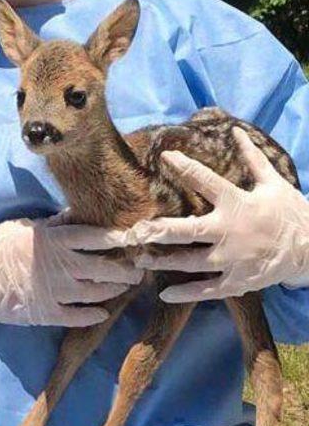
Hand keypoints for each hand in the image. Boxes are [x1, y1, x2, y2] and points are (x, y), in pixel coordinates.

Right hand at [0, 215, 143, 328]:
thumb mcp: (26, 227)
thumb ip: (55, 224)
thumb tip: (76, 213)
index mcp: (57, 240)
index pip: (96, 238)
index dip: (119, 239)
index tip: (135, 240)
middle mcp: (62, 266)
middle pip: (105, 268)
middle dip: (125, 270)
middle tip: (137, 269)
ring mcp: (57, 291)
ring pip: (96, 292)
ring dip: (113, 290)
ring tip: (123, 287)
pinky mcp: (48, 313)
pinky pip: (78, 316)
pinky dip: (93, 315)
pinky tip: (102, 313)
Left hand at [123, 126, 308, 302]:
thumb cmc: (288, 212)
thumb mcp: (273, 183)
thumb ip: (252, 158)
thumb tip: (237, 131)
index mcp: (237, 203)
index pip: (206, 181)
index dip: (185, 167)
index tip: (165, 157)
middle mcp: (230, 232)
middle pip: (188, 231)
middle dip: (161, 231)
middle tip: (136, 231)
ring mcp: (232, 260)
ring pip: (191, 262)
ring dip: (164, 262)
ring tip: (140, 260)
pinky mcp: (237, 281)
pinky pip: (208, 289)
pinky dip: (186, 293)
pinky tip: (165, 294)